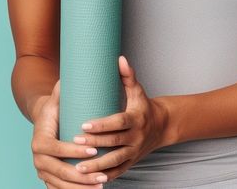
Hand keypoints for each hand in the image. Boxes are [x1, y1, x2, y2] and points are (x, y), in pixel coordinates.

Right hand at [30, 79, 110, 187]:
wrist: (45, 122)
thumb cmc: (55, 110)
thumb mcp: (57, 98)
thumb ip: (62, 88)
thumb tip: (69, 75)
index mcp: (39, 140)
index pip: (56, 149)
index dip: (74, 151)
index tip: (93, 149)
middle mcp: (37, 158)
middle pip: (59, 171)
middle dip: (81, 175)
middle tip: (102, 174)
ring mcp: (42, 170)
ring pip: (61, 184)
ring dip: (81, 188)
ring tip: (100, 186)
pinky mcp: (48, 178)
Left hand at [68, 55, 171, 182]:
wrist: (162, 126)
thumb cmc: (143, 106)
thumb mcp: (138, 90)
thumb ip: (128, 75)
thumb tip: (119, 58)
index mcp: (136, 119)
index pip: (118, 123)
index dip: (101, 125)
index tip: (83, 124)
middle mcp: (136, 137)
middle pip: (114, 143)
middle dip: (94, 144)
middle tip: (74, 142)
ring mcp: (134, 152)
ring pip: (115, 161)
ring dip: (97, 166)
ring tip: (78, 167)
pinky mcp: (132, 162)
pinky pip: (119, 172)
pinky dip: (106, 177)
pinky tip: (91, 179)